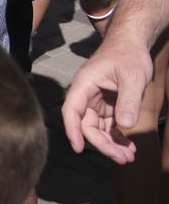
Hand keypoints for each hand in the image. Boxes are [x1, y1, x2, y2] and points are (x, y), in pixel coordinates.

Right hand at [61, 32, 152, 162]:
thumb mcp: (132, 77)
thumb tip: (125, 125)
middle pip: (86, 124)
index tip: (79, 149)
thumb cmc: (128, 55)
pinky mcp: (106, 104)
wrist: (132, 43)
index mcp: (84, 85)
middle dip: (103, 144)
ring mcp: (96, 101)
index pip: (72, 110)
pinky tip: (128, 146)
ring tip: (128, 157)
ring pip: (97, 128)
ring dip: (111, 144)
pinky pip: (108, 125)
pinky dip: (117, 136)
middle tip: (123, 159)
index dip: (72, 130)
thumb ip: (128, 101)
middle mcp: (86, 94)